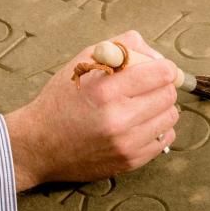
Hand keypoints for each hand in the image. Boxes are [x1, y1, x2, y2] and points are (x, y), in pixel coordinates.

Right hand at [4, 30, 179, 190]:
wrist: (38, 145)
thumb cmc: (60, 100)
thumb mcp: (81, 63)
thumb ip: (120, 48)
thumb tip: (155, 55)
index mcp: (105, 90)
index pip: (161, 73)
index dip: (164, 67)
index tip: (158, 68)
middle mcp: (118, 118)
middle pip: (169, 95)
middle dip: (162, 86)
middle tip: (147, 86)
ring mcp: (126, 144)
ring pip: (170, 117)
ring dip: (161, 107)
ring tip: (142, 105)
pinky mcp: (130, 161)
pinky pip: (164, 139)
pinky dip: (157, 128)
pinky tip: (139, 124)